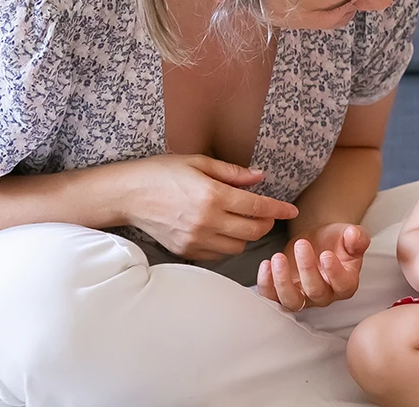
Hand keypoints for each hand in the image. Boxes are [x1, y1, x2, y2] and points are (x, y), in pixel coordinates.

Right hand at [115, 154, 298, 260]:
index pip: (257, 207)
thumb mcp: (198, 162)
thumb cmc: (161, 173)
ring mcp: (196, 239)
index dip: (278, 209)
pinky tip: (221, 230)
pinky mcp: (186, 251)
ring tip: (240, 220)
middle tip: (264, 213)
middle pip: (253, 232)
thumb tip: (260, 177)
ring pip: (238, 247)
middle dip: (265, 223)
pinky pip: (218, 255)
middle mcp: (206, 221)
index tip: (291, 210)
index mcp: (212, 195)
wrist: (127, 195)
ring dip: (246, 236)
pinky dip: (226, 244)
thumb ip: (232, 173)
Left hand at [257, 223, 370, 310]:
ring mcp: (303, 298)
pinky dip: (266, 285)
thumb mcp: (350, 235)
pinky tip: (266, 264)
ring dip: (282, 281)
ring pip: (292, 301)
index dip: (334, 272)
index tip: (326, 254)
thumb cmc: (336, 241)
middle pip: (315, 291)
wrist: (318, 241)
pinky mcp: (283, 294)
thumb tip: (354, 235)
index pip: (342, 284)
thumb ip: (356, 237)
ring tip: (278, 257)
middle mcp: (325, 295)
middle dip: (307, 268)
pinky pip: (272, 297)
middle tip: (301, 244)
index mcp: (346, 283)